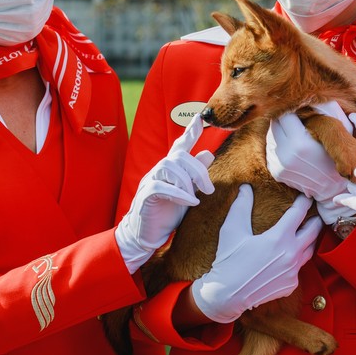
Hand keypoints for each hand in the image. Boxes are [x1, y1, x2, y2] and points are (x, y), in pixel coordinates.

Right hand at [115, 115, 215, 272]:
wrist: (146, 236)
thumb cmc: (168, 214)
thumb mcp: (187, 192)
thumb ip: (196, 175)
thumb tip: (209, 154)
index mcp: (171, 169)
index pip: (180, 145)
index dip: (190, 132)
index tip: (200, 118)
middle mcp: (159, 170)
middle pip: (180, 156)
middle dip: (198, 170)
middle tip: (209, 189)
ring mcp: (150, 181)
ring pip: (170, 166)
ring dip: (188, 182)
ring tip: (196, 198)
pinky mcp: (145, 195)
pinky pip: (162, 186)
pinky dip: (179, 194)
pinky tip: (190, 203)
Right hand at [190, 185, 321, 323]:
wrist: (226, 295)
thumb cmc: (228, 260)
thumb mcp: (232, 230)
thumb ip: (241, 206)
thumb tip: (246, 188)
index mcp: (279, 238)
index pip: (299, 213)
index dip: (304, 202)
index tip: (307, 196)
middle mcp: (291, 254)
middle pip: (314, 231)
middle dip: (315, 220)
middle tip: (314, 213)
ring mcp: (293, 271)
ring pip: (310, 250)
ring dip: (309, 239)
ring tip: (307, 232)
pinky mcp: (291, 284)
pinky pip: (299, 268)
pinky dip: (296, 260)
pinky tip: (289, 257)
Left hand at [266, 102, 355, 223]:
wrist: (334, 187)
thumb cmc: (337, 153)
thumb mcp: (336, 130)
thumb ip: (322, 110)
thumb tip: (310, 93)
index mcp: (300, 143)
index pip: (285, 114)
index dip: (293, 110)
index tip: (301, 110)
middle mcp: (285, 155)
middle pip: (275, 124)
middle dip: (285, 120)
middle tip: (298, 121)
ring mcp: (279, 165)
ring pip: (270, 136)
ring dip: (281, 132)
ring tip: (297, 135)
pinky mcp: (275, 172)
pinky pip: (271, 149)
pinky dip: (279, 145)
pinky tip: (292, 147)